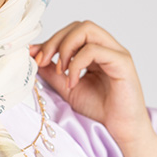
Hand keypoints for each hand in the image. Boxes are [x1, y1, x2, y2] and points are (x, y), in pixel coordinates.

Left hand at [30, 21, 156, 156]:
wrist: (121, 130)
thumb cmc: (100, 109)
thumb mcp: (67, 88)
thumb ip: (52, 72)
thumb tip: (33, 55)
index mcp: (95, 51)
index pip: (72, 32)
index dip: (50, 40)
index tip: (34, 56)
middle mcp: (107, 47)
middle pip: (78, 26)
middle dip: (55, 41)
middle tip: (42, 61)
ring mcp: (116, 53)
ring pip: (87, 29)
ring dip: (66, 48)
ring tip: (60, 71)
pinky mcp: (122, 63)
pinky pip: (96, 50)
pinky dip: (77, 63)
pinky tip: (73, 82)